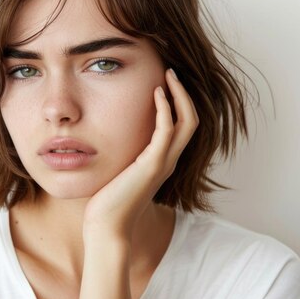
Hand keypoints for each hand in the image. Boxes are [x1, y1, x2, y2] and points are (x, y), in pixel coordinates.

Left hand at [82, 68, 198, 239]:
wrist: (107, 226)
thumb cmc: (108, 201)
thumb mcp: (120, 170)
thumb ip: (124, 154)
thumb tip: (111, 136)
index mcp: (163, 161)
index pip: (183, 126)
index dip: (180, 103)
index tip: (166, 82)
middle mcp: (168, 161)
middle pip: (192, 120)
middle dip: (184, 94)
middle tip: (172, 72)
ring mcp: (163, 163)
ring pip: (186, 122)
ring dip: (179, 95)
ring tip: (168, 75)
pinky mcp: (151, 166)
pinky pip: (166, 131)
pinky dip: (165, 109)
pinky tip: (156, 93)